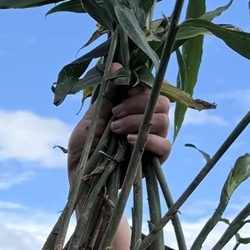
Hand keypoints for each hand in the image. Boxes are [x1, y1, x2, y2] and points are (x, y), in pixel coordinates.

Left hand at [67, 68, 171, 182]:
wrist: (83, 184)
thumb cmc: (84, 151)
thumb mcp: (90, 120)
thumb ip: (106, 97)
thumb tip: (116, 65)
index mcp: (130, 109)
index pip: (148, 87)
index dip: (138, 83)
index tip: (122, 87)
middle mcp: (145, 121)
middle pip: (160, 99)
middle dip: (136, 103)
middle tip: (114, 115)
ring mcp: (152, 140)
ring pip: (163, 118)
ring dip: (137, 120)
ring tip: (116, 130)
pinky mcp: (156, 160)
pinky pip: (166, 145)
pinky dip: (148, 139)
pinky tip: (128, 142)